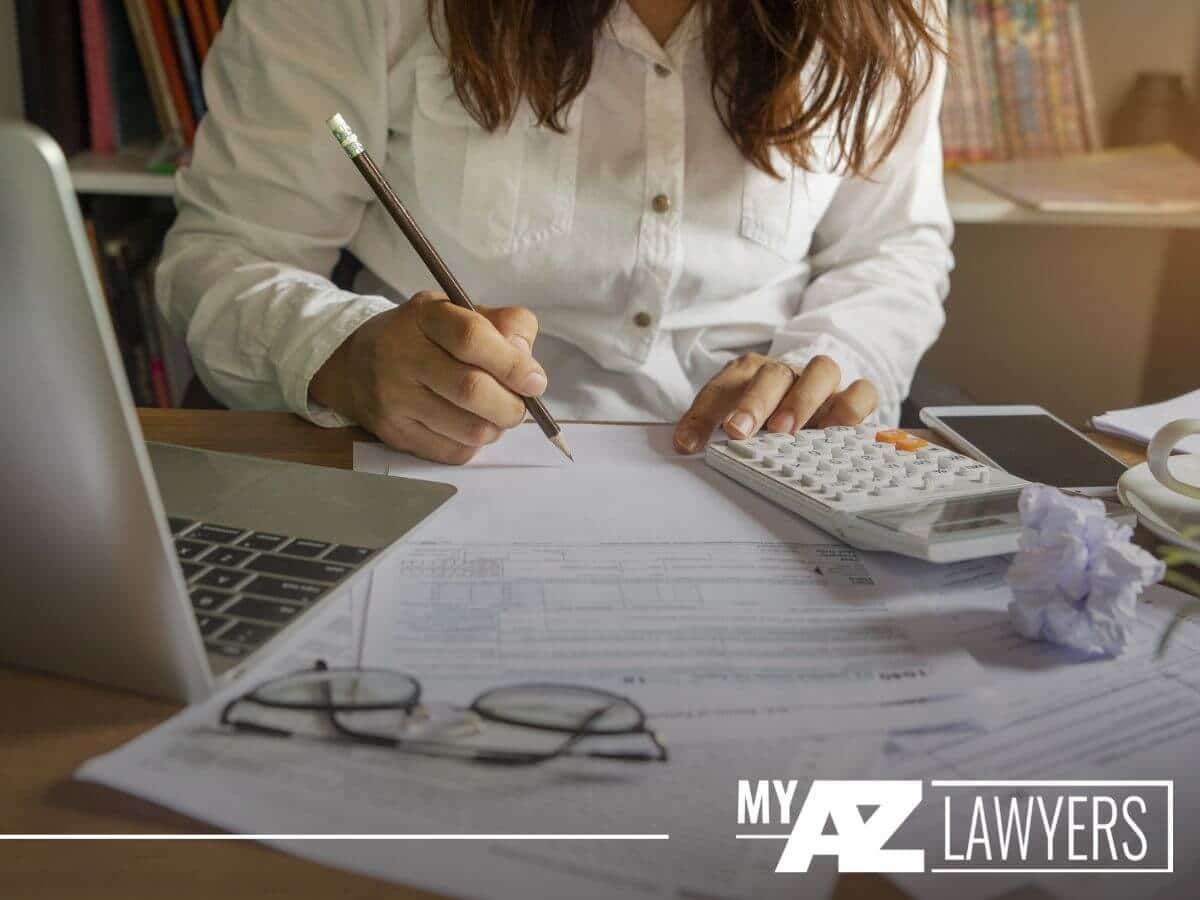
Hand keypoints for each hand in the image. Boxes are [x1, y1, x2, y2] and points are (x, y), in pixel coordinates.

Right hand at [310, 291, 546, 463]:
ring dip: (496, 427)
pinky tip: (468, 425)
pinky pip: (454, 452)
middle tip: (520, 405)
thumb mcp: (461, 313)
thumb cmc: (425, 338)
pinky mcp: (395, 433)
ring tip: (494, 414)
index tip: (535, 381)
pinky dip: (474, 443)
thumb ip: (504, 326)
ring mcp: (394, 398)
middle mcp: (402, 355)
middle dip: (511, 405)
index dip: (512, 363)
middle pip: (472, 390)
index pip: (471, 338)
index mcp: (424, 316)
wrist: (358, 366)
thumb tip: (527, 365)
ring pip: (469, 429)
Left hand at [673, 354, 878, 453]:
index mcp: (748, 372)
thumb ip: (708, 427)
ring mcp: (821, 382)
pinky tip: (835, 433)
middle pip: (772, 374)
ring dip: (803, 400)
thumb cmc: (765, 413)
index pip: (722, 387)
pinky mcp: (853, 395)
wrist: (809, 395)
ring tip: (787, 431)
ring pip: (822, 370)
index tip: (688, 444)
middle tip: (738, 430)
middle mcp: (786, 372)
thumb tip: (686, 446)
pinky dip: (851, 408)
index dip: (702, 414)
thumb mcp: (731, 417)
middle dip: (754, 402)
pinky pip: (863, 391)